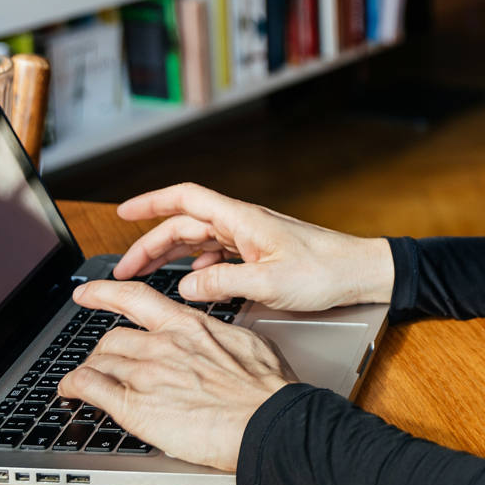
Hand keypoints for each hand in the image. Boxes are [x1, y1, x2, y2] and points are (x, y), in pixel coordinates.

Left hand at [58, 280, 291, 471]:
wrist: (266, 422)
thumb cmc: (266, 390)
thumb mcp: (249, 344)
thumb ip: (223, 338)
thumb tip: (223, 341)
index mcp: (190, 326)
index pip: (137, 298)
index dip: (106, 292)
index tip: (89, 292)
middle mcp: (163, 343)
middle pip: (112, 337)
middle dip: (103, 351)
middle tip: (101, 361)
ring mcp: (146, 372)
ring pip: (97, 360)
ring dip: (89, 371)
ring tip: (84, 382)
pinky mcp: (133, 405)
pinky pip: (88, 386)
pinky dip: (73, 387)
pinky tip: (71, 393)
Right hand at [112, 182, 393, 309]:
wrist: (362, 273)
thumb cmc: (325, 272)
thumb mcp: (267, 282)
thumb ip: (222, 282)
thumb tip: (184, 285)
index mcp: (243, 219)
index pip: (186, 199)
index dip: (150, 202)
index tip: (122, 213)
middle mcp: (245, 223)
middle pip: (186, 224)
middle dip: (151, 243)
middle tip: (125, 270)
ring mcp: (255, 237)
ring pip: (201, 240)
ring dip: (172, 256)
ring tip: (149, 277)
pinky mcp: (264, 253)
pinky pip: (221, 254)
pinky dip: (200, 266)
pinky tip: (195, 282)